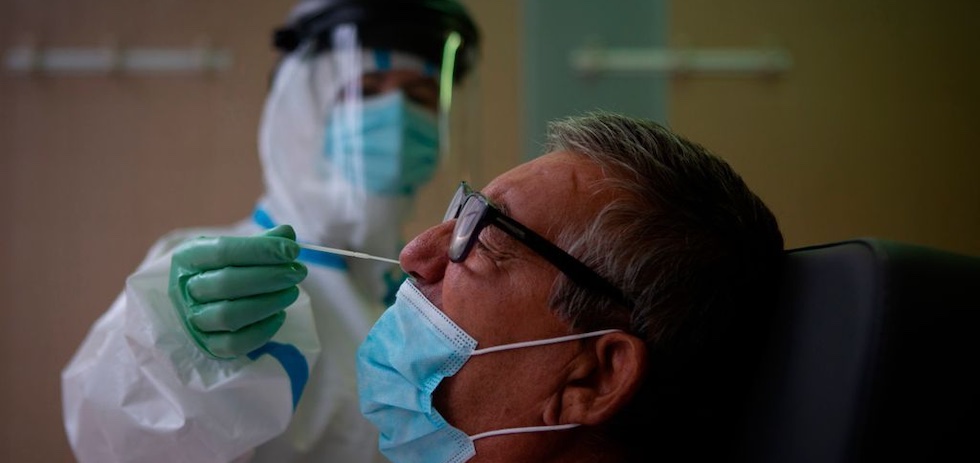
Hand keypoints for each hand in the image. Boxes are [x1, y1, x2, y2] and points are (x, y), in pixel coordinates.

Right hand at [169, 224, 307, 358]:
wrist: (200, 300)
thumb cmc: (222, 268)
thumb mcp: (235, 249)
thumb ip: (261, 242)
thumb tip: (287, 234)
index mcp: (188, 257)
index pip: (222, 251)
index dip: (260, 250)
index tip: (293, 250)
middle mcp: (186, 289)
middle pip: (226, 283)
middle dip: (269, 277)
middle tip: (298, 272)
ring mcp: (194, 320)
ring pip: (229, 316)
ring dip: (268, 303)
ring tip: (292, 292)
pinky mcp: (208, 346)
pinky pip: (235, 344)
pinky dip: (262, 331)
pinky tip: (280, 315)